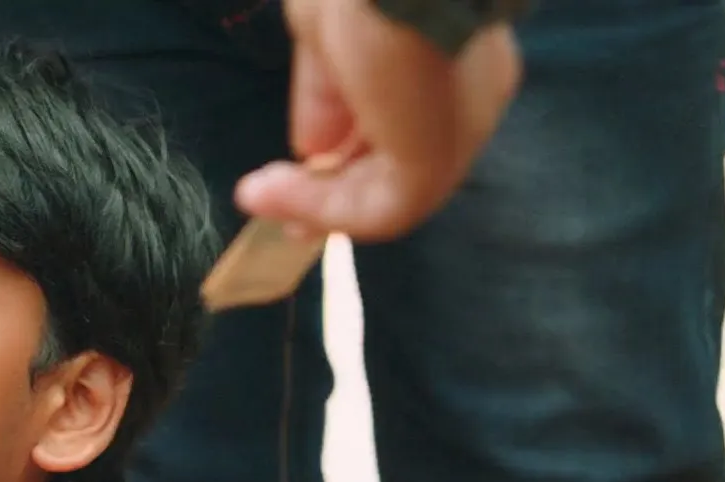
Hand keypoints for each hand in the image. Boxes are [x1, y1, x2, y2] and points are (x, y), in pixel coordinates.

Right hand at [235, 0, 521, 239]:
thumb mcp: (325, 29)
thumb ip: (323, 93)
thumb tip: (313, 147)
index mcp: (449, 51)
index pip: (395, 111)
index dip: (344, 140)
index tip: (299, 158)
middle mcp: (466, 96)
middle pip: (396, 157)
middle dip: (332, 187)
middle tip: (272, 197)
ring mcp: (456, 132)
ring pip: (389, 192)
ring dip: (317, 203)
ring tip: (258, 197)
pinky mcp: (435, 163)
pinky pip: (376, 207)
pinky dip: (320, 209)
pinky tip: (271, 196)